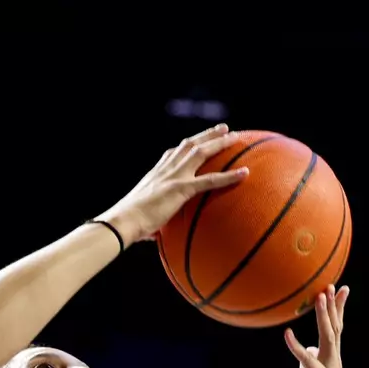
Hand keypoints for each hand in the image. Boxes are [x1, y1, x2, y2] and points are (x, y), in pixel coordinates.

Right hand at [98, 124, 248, 246]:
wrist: (123, 222)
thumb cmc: (129, 225)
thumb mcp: (143, 218)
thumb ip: (153, 222)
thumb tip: (153, 237)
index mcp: (155, 174)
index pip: (173, 153)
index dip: (187, 145)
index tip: (197, 140)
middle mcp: (165, 169)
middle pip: (190, 145)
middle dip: (207, 135)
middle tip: (224, 129)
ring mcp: (174, 177)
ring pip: (201, 152)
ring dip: (220, 143)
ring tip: (237, 137)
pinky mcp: (180, 189)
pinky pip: (210, 180)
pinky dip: (229, 176)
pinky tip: (245, 173)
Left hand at [285, 285, 349, 367]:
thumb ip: (309, 363)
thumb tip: (308, 347)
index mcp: (331, 362)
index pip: (336, 330)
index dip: (338, 309)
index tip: (339, 289)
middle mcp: (334, 363)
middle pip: (335, 329)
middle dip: (334, 306)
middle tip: (332, 284)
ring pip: (329, 339)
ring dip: (324, 318)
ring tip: (320, 298)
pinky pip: (308, 362)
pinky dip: (298, 348)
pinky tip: (288, 334)